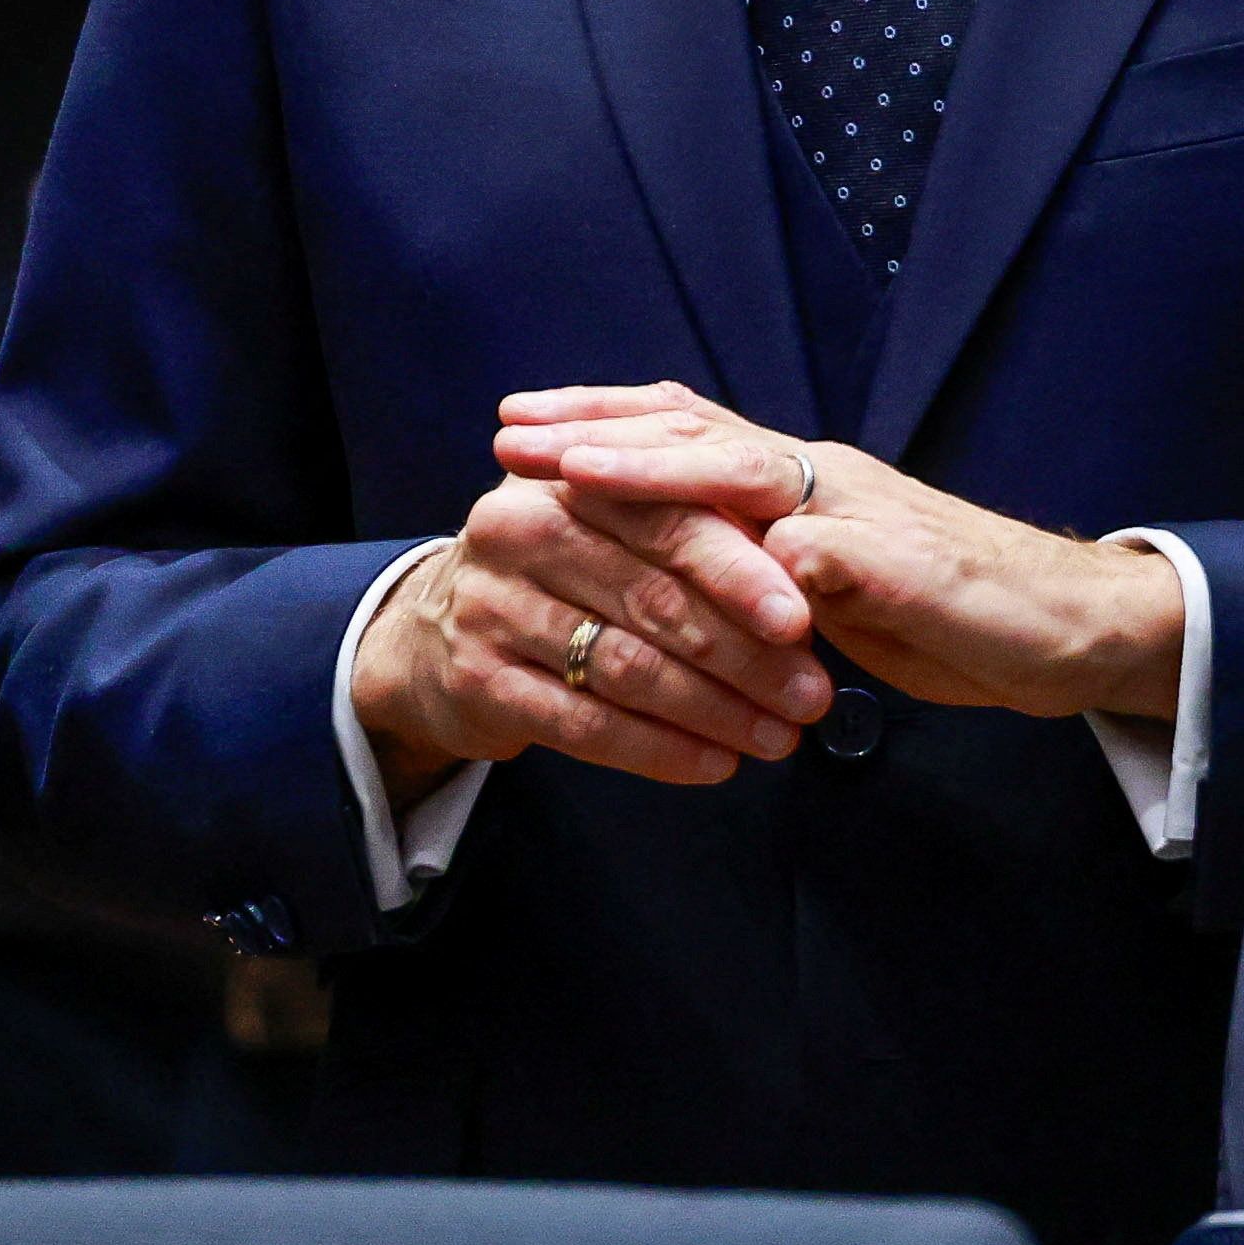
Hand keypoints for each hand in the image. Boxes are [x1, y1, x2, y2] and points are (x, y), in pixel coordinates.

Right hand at [351, 408, 833, 805]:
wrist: (432, 636)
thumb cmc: (561, 574)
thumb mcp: (610, 526)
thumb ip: (690, 526)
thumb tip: (806, 563)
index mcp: (566, 480)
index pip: (667, 520)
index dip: (741, 572)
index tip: (806, 619)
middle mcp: (520, 531)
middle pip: (654, 599)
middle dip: (745, 654)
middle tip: (812, 695)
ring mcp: (492, 608)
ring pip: (626, 666)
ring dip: (714, 710)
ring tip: (779, 739)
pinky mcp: (478, 682)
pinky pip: (584, 725)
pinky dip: (659, 750)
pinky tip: (713, 765)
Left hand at [495, 387, 1186, 724]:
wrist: (1064, 629)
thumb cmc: (949, 611)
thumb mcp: (835, 585)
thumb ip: (770, 565)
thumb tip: (695, 565)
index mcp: (801, 481)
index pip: (687, 430)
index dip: (602, 422)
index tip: (520, 421)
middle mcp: (821, 479)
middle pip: (693, 433)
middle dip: (595, 431)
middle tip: (508, 433)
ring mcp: (859, 517)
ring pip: (742, 471)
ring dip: (654, 469)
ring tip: (576, 471)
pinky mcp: (898, 570)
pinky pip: (818, 553)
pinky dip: (757, 549)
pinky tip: (700, 550)